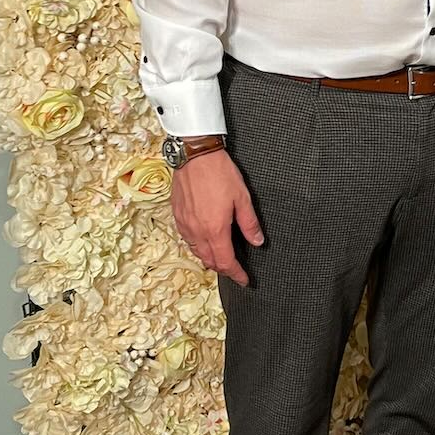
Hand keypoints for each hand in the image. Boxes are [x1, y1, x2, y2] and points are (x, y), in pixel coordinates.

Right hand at [170, 150, 262, 286]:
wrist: (194, 155)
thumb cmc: (219, 173)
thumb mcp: (242, 198)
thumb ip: (250, 223)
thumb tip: (257, 242)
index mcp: (215, 230)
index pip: (226, 262)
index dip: (236, 274)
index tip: (244, 280)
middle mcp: (197, 231)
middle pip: (209, 261)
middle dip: (223, 268)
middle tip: (235, 268)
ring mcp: (184, 224)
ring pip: (196, 252)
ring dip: (209, 258)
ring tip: (221, 256)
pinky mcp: (177, 215)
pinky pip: (187, 239)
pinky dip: (197, 246)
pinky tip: (204, 240)